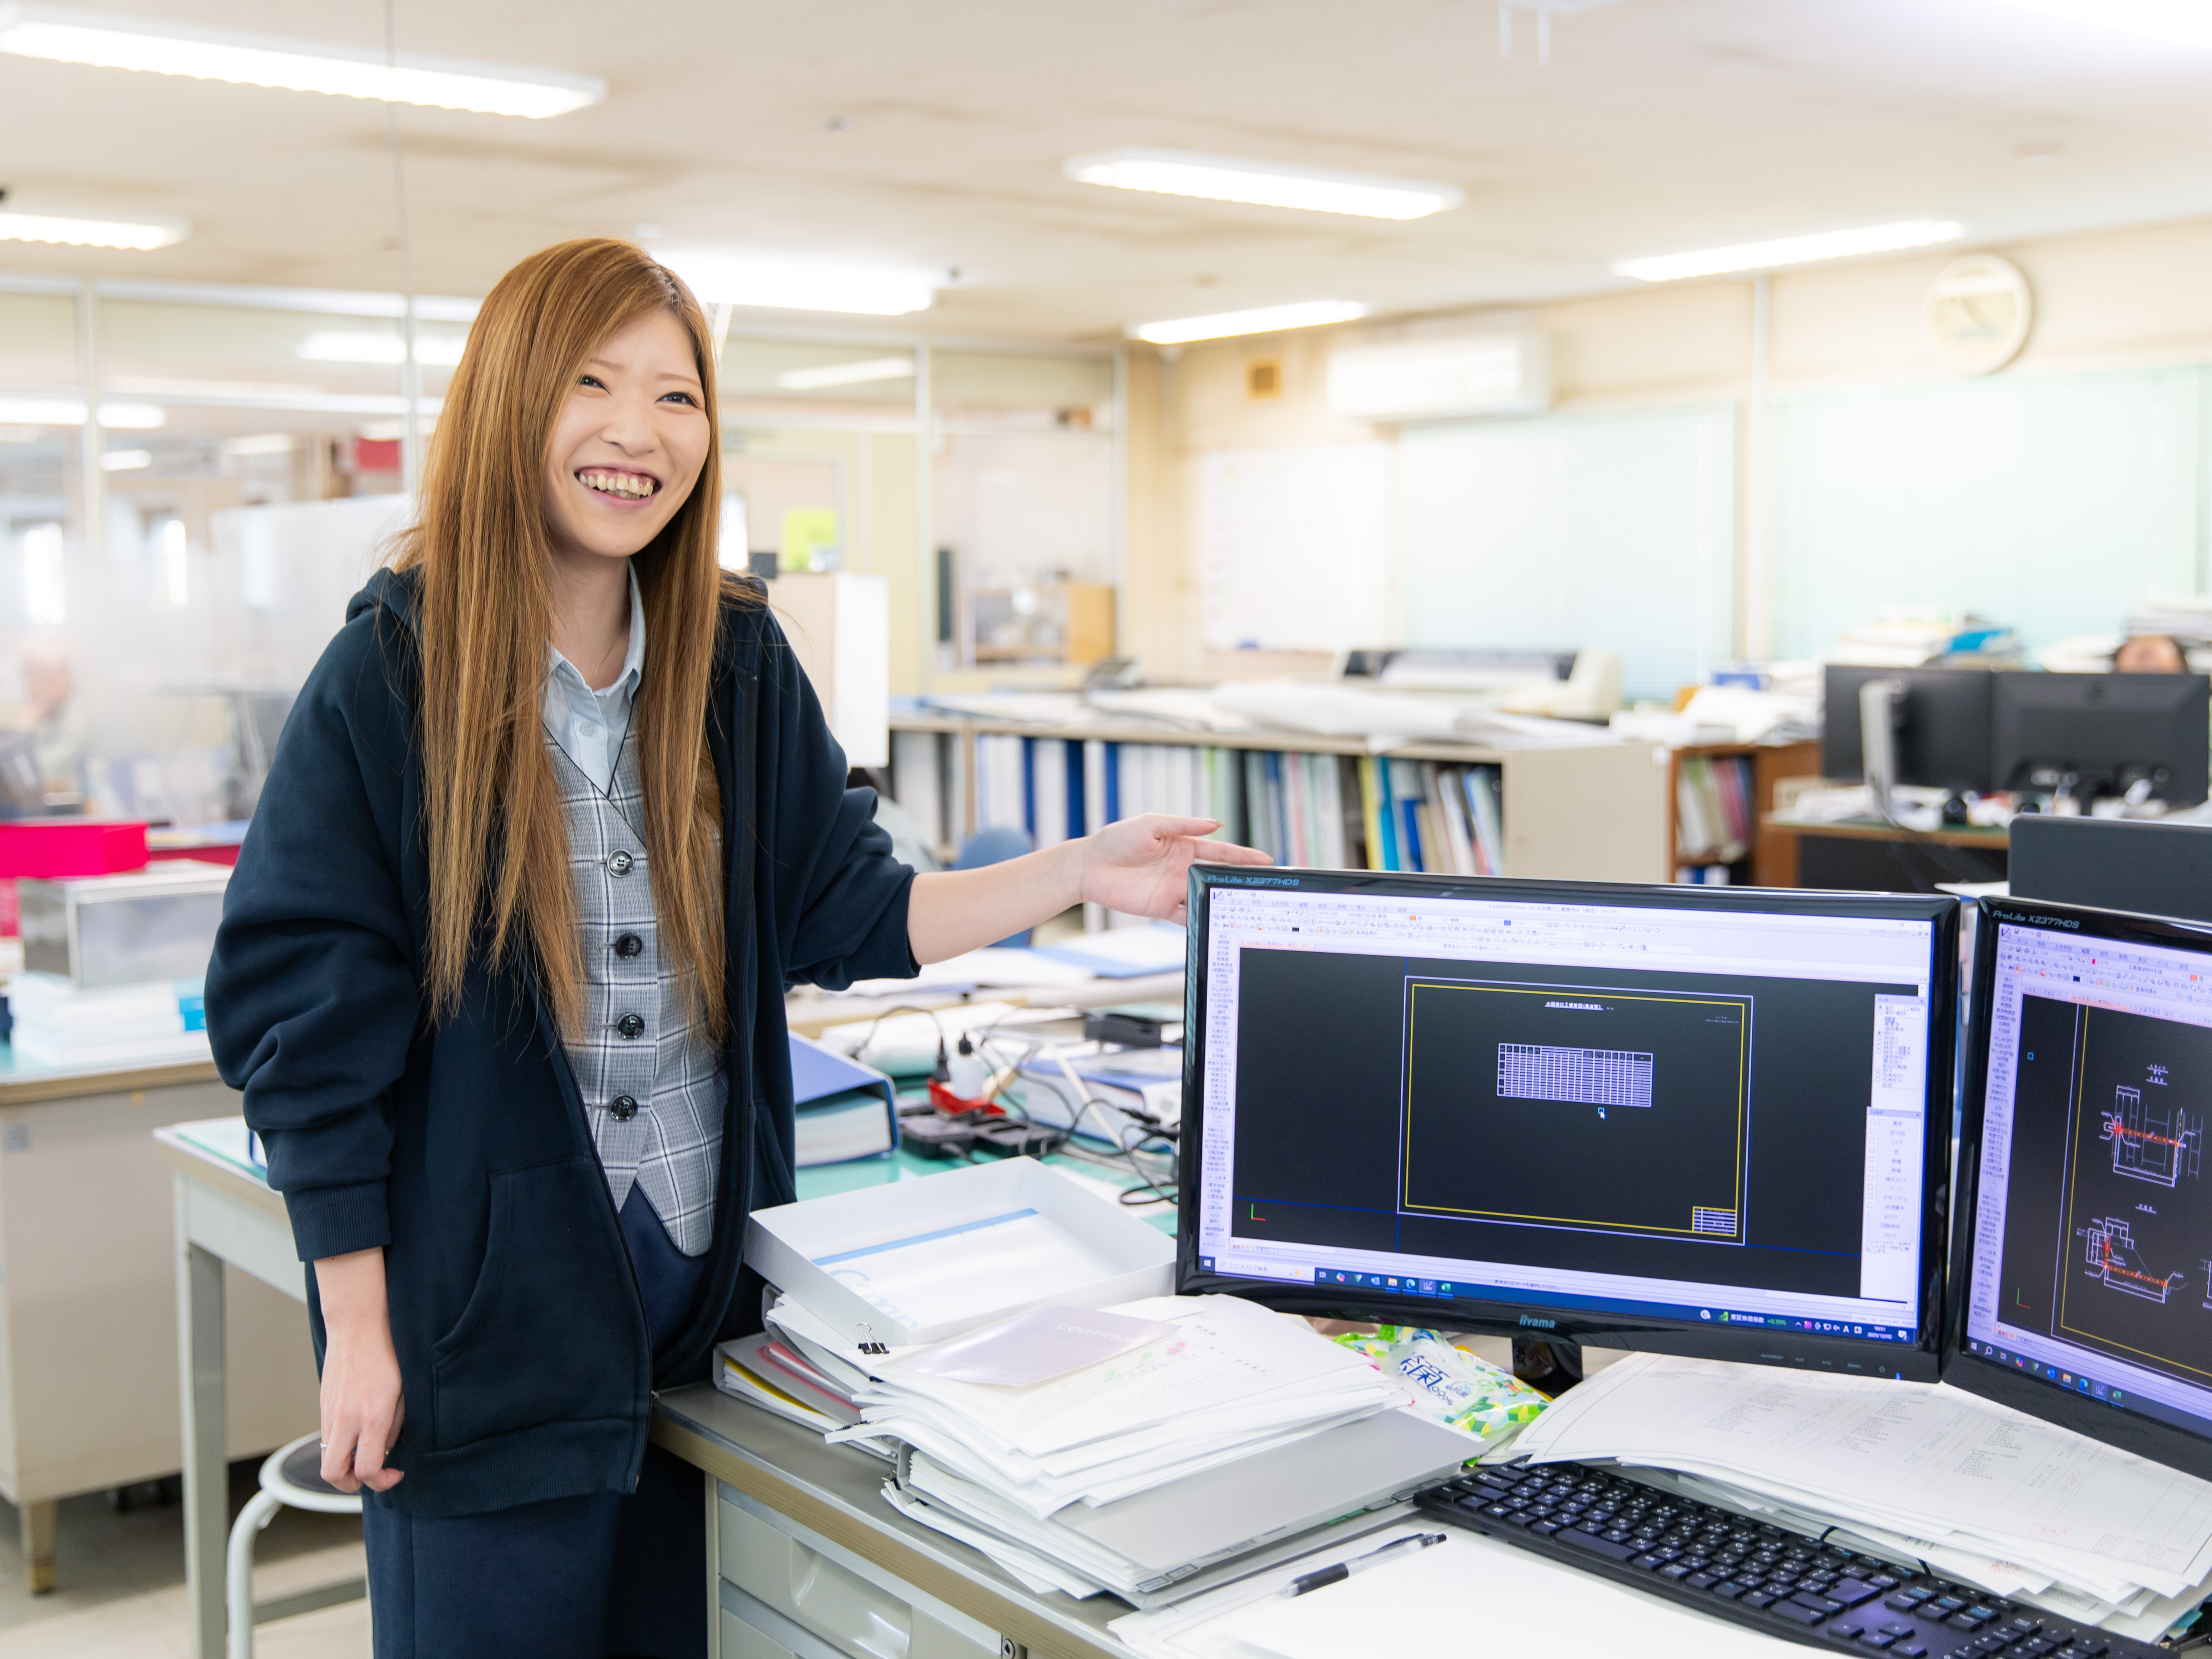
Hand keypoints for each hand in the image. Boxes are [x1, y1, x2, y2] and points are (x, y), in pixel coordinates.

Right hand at [313, 1248, 404, 1493]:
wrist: (359, 1326)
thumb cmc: (388, 1354)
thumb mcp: (405, 1393)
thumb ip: (395, 1427)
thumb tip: (386, 1451)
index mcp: (373, 1417)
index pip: (367, 1469)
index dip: (382, 1482)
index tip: (395, 1474)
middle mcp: (346, 1420)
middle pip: (333, 1474)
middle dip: (351, 1486)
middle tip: (371, 1475)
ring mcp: (330, 1413)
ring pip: (326, 1457)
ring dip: (343, 1465)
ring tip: (366, 1454)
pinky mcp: (322, 1406)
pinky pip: (326, 1437)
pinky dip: (338, 1446)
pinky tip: (356, 1433)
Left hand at [1077, 814, 1271, 924]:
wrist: (1088, 866)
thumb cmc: (1116, 839)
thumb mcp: (1151, 824)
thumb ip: (1183, 825)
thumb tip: (1216, 824)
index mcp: (1183, 845)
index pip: (1220, 852)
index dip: (1243, 856)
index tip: (1265, 861)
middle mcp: (1182, 868)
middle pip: (1218, 876)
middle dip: (1241, 882)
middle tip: (1264, 889)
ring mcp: (1173, 889)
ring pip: (1206, 897)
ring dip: (1224, 903)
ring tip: (1247, 911)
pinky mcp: (1160, 907)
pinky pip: (1185, 918)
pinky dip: (1200, 922)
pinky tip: (1216, 927)